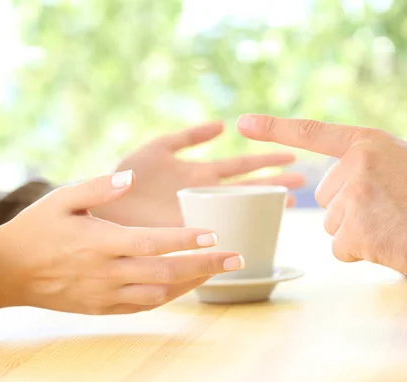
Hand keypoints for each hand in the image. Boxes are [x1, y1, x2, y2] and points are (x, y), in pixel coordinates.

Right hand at [0, 171, 242, 314]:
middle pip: (166, 273)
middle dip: (206, 266)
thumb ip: (99, 186)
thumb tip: (130, 176)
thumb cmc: (37, 229)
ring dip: (193, 283)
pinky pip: (144, 306)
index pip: (152, 243)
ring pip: (160, 294)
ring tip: (219, 271)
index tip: (215, 234)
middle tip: (237, 259)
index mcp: (100, 242)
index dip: (185, 239)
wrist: (8, 271)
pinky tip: (186, 285)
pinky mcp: (103, 308)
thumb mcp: (62, 198)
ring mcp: (106, 295)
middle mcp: (107, 272)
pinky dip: (169, 296)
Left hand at [92, 122, 304, 226]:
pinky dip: (237, 227)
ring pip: (239, 207)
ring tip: (292, 202)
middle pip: (248, 187)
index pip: (240, 167)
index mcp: (199, 174)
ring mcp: (199, 213)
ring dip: (264, 202)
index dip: (266, 161)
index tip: (292, 157)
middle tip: (305, 181)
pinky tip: (255, 228)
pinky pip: (218, 229)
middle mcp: (205, 195)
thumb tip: (222, 125)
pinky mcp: (187, 230)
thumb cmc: (126, 176)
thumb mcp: (158, 148)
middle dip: (275, 182)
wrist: (102, 204)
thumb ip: (187, 137)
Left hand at [237, 115, 406, 278]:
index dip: (274, 127)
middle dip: (349, 210)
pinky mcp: (358, 231)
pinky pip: (341, 248)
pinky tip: (391, 242)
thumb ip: (361, 165)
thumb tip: (323, 190)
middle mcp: (356, 164)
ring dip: (358, 231)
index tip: (243, 122)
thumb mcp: (397, 162)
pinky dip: (362, 252)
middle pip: (325, 198)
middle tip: (389, 210)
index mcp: (365, 142)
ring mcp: (356, 197)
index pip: (311, 132)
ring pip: (333, 225)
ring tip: (394, 224)